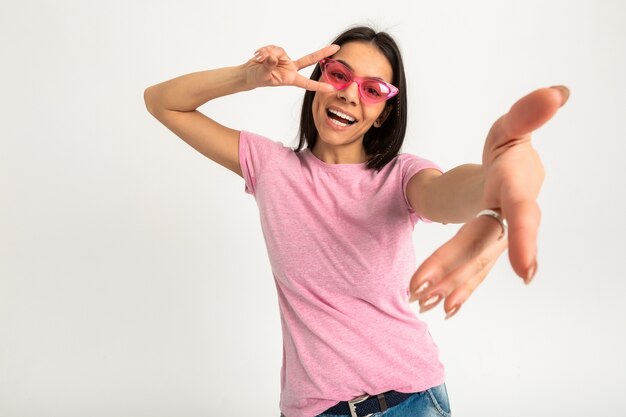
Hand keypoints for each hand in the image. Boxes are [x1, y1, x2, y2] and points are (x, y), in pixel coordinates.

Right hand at [244, 44, 339, 91]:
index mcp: (290, 78)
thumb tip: (272, 57)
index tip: (331, 88)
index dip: (318, 86)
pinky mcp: (278, 52)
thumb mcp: (262, 75)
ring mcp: (285, 59)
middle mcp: (290, 68)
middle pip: (309, 59)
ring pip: (280, 51)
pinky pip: (273, 48)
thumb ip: (268, 66)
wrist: (248, 73)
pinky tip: (258, 55)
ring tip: (259, 58)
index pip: (306, 83)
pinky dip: (264, 50)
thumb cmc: (257, 78)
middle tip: (336, 47)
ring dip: (268, 53)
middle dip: (322, 52)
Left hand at [409, 86, 569, 318]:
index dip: (525, 241)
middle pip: (483, 245)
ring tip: (420, 301)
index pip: (521, 215)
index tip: (528, 274)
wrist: (507, 174)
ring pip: (475, 264)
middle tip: (423, 290)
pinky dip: (459, 288)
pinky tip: (442, 307)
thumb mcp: (510, 127)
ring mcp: (498, 237)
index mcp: (516, 189)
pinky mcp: (486, 247)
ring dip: (450, 285)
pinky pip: (473, 271)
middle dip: (455, 267)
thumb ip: (528, 114)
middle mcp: (510, 220)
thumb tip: (555, 92)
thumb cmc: (508, 148)